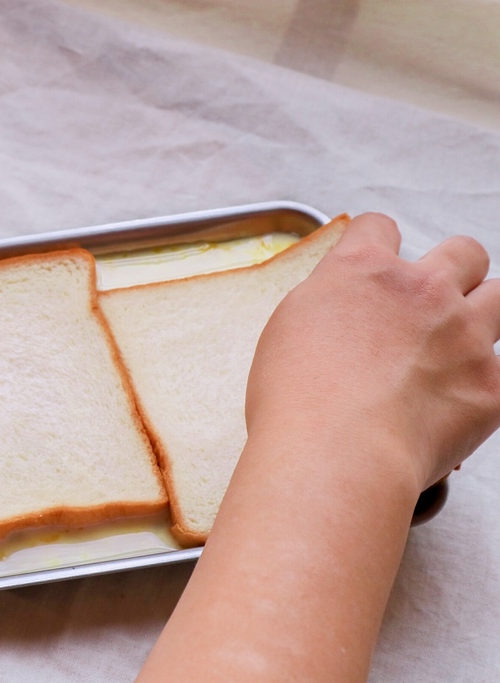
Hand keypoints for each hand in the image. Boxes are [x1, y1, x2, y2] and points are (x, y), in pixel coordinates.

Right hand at [247, 212, 499, 490]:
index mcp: (363, 272)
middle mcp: (422, 291)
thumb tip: (344, 308)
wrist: (335, 455)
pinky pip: (499, 374)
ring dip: (480, 316)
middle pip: (463, 252)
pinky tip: (447, 408)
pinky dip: (476, 389)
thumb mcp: (287, 331)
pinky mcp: (490, 387)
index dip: (377, 244)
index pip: (380, 228)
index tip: (375, 261)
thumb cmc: (296, 402)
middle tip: (430, 303)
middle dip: (451, 272)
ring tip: (454, 347)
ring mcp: (465, 336)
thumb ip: (328, 304)